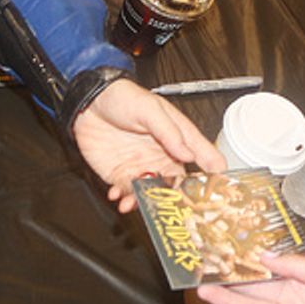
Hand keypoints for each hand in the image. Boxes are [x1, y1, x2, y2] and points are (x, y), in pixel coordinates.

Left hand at [72, 79, 224, 213]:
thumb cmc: (124, 97)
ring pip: (151, 194)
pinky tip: (118, 195)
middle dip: (173, 198)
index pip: (201, 159)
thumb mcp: (150, 109)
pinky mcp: (121, 175)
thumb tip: (188, 154)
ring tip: (133, 201)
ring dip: (145, 202)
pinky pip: (127, 193)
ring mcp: (142, 167)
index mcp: (177, 138)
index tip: (215, 191)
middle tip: (167, 206)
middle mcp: (162, 156)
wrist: (90, 102)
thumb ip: (169, 132)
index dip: (211, 175)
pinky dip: (124, 199)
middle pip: (176, 184)